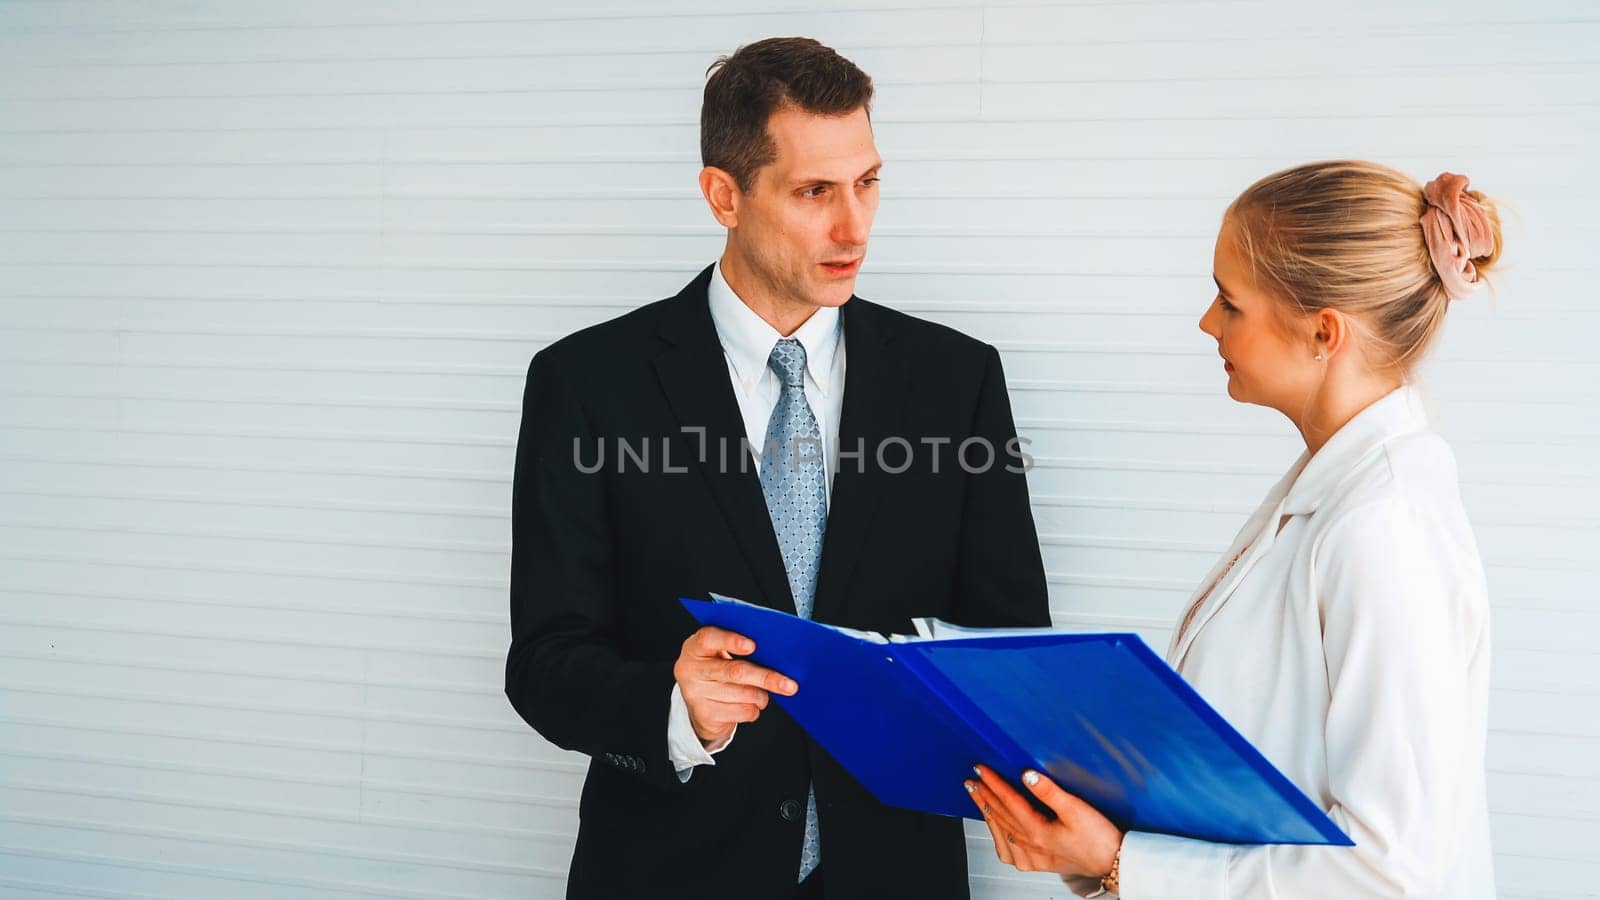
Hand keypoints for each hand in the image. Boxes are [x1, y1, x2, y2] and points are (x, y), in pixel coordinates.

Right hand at [673, 626, 797, 746]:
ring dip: (762, 695)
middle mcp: (690, 669)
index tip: (753, 645)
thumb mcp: (719, 653)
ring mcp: (695, 693)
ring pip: (743, 695)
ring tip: (763, 693)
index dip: (731, 641)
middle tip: (790, 685)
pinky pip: (742, 712)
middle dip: (766, 677)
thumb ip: (740, 647)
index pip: (709, 638)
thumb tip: (777, 653)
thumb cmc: (718, 668)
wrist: (700, 702)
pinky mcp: (705, 715)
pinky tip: (749, 704)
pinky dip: (754, 709)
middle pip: (734, 671)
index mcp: (695, 647)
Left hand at [965, 764, 1122, 878]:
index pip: (1008, 800)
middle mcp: (1030, 846)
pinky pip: (1007, 850)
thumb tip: (1028, 775)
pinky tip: (994, 827)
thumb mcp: (1077, 809)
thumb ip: (1050, 791)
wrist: (1112, 862)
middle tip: (972, 780)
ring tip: (978, 797)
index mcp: (1038, 831)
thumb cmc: (1099, 838)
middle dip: (984, 795)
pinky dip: (997, 835)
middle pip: (1000, 814)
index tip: (981, 769)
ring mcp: (1031, 857)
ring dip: (987, 812)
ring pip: (1000, 831)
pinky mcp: (1035, 864)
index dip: (993, 782)